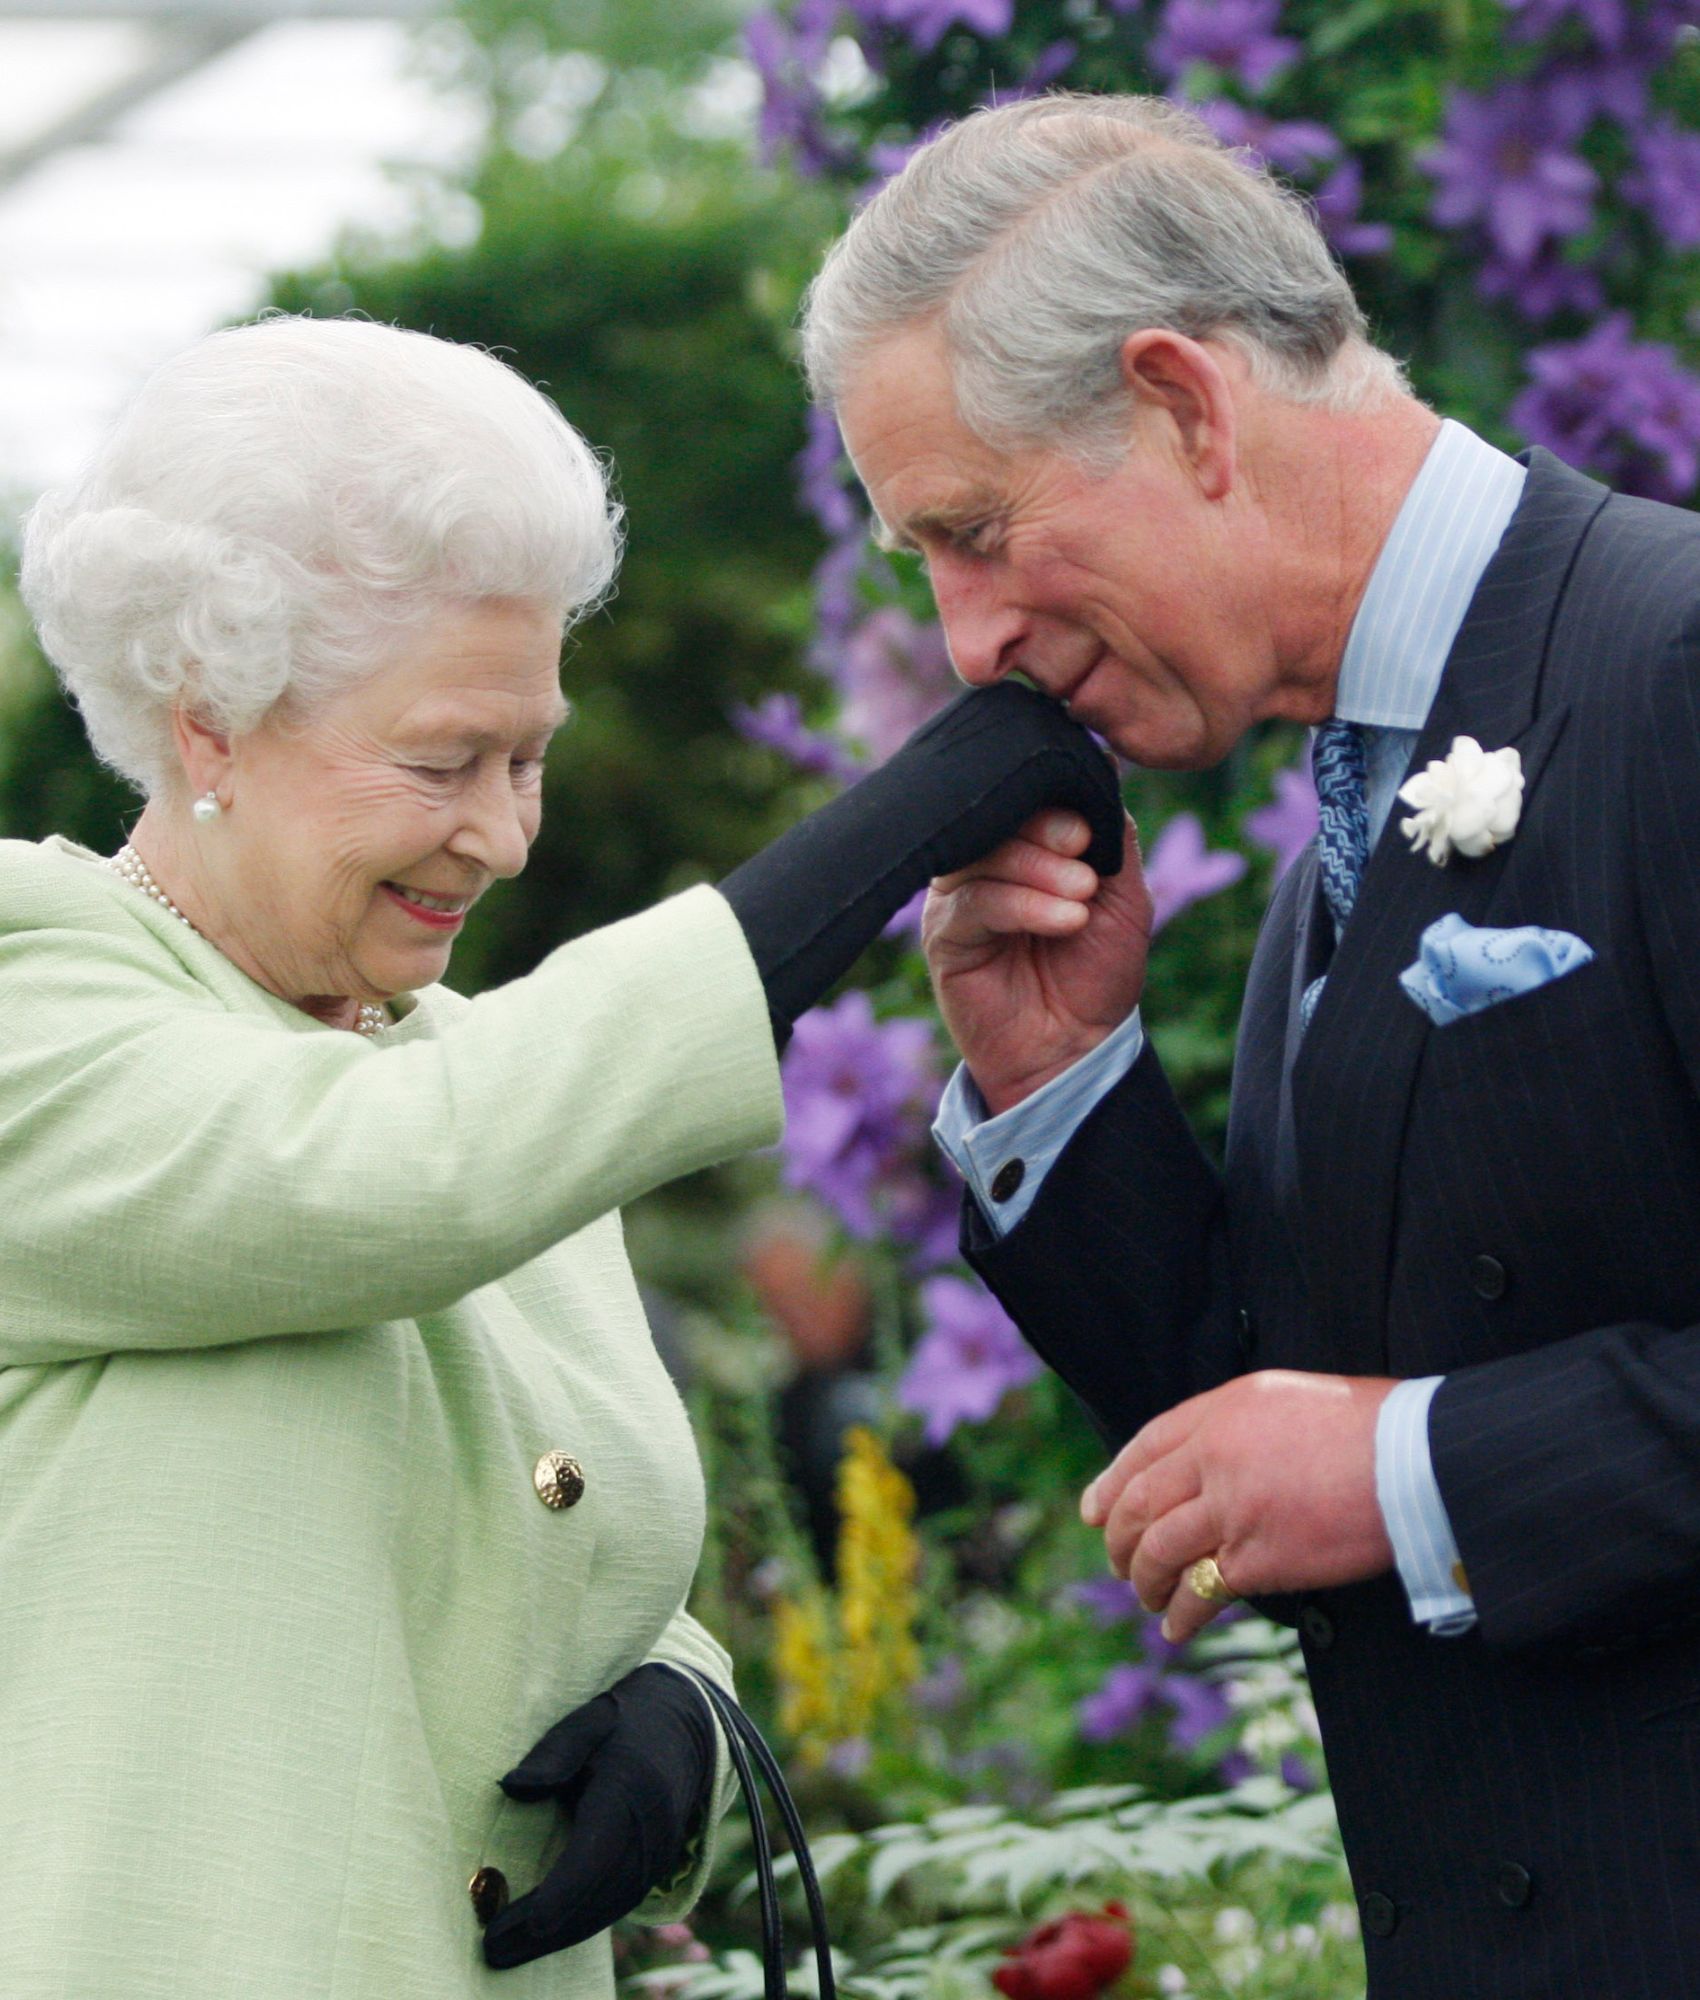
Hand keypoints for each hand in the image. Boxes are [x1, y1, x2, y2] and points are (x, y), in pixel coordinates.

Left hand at [482, 1664, 713, 1969]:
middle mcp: (650, 1833)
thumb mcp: (588, 1721)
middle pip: (597, 1896)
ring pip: (607, 1909)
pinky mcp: (655, 1867)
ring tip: (507, 1949)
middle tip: (492, 1948)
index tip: (524, 1921)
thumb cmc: (625, 1723)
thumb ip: (552, 1753)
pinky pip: (617, 1905)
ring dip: (559, 1936)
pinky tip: (544, 1934)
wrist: (686, 1728)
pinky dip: (580, 1923)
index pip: (595, 1856)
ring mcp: (658, 1855)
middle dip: (545, 1929)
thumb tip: (510, 1788)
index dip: (561, 1894)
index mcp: (631, 1791)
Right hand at [924, 809, 1152, 1112]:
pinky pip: (974, 902)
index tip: (1088, 830)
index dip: (1054, 800)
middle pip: (998, 816)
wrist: (1076, 1046)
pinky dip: (1023, 905)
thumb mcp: (1124, 894)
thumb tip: (1101, 769)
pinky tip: (1064, 920)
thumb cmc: (1097, 970)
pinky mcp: (943, 934)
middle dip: (1047, 830)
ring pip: (985, 854)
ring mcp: (959, 896)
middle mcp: (984, 861)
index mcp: (1024, 843)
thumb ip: (1113, 834)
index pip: (1023, 794)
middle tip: (1084, 853)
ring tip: (1082, 897)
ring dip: (1040, 870)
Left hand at [1080, 1371, 1397, 1643]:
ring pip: (1159, 1548)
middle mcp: (1215, 1455)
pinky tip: (1176, 1627)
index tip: (1094, 1510)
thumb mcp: (1287, 1399)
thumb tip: (1211, 1459)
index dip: (1112, 1482)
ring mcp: (1232, 1508)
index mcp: (1222, 1411)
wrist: (1413, 1457)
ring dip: (1144, 1579)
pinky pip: (1201, 1590)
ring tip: (1146, 1597)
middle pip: (1140, 1501)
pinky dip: (1182, 1613)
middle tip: (1117, 1561)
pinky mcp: (1258, 1557)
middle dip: (1119, 1538)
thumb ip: (1238, 1426)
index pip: (1146, 1445)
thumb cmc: (1367, 1427)